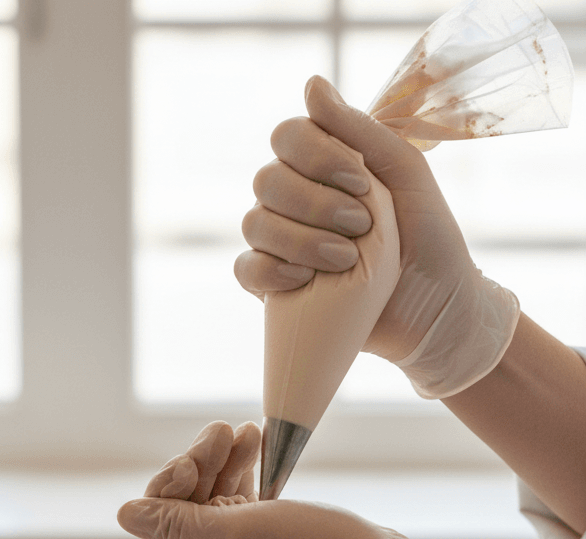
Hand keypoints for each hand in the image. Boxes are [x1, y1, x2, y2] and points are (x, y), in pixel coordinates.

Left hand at [120, 421, 479, 538]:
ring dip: (226, 464)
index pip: (160, 526)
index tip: (196, 457)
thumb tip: (123, 514)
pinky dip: (248, 477)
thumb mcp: (235, 532)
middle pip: (186, 510)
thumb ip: (177, 521)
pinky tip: (258, 444)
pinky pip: (245, 507)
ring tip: (246, 431)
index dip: (170, 485)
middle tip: (224, 431)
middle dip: (201, 466)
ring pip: (216, 503)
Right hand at [235, 75, 518, 398]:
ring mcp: (280, 243)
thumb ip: (360, 131)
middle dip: (314, 203)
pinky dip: (269, 271)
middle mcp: (295, 200)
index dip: (315, 154)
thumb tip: (311, 84)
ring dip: (300, 239)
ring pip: (255, 223)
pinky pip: (246, 269)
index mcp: (324, 166)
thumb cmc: (427, 238)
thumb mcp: (405, 174)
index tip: (360, 181)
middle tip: (359, 226)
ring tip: (345, 261)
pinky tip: (302, 281)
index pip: (288, 137)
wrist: (435, 310)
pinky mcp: (274, 286)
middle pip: (267, 180)